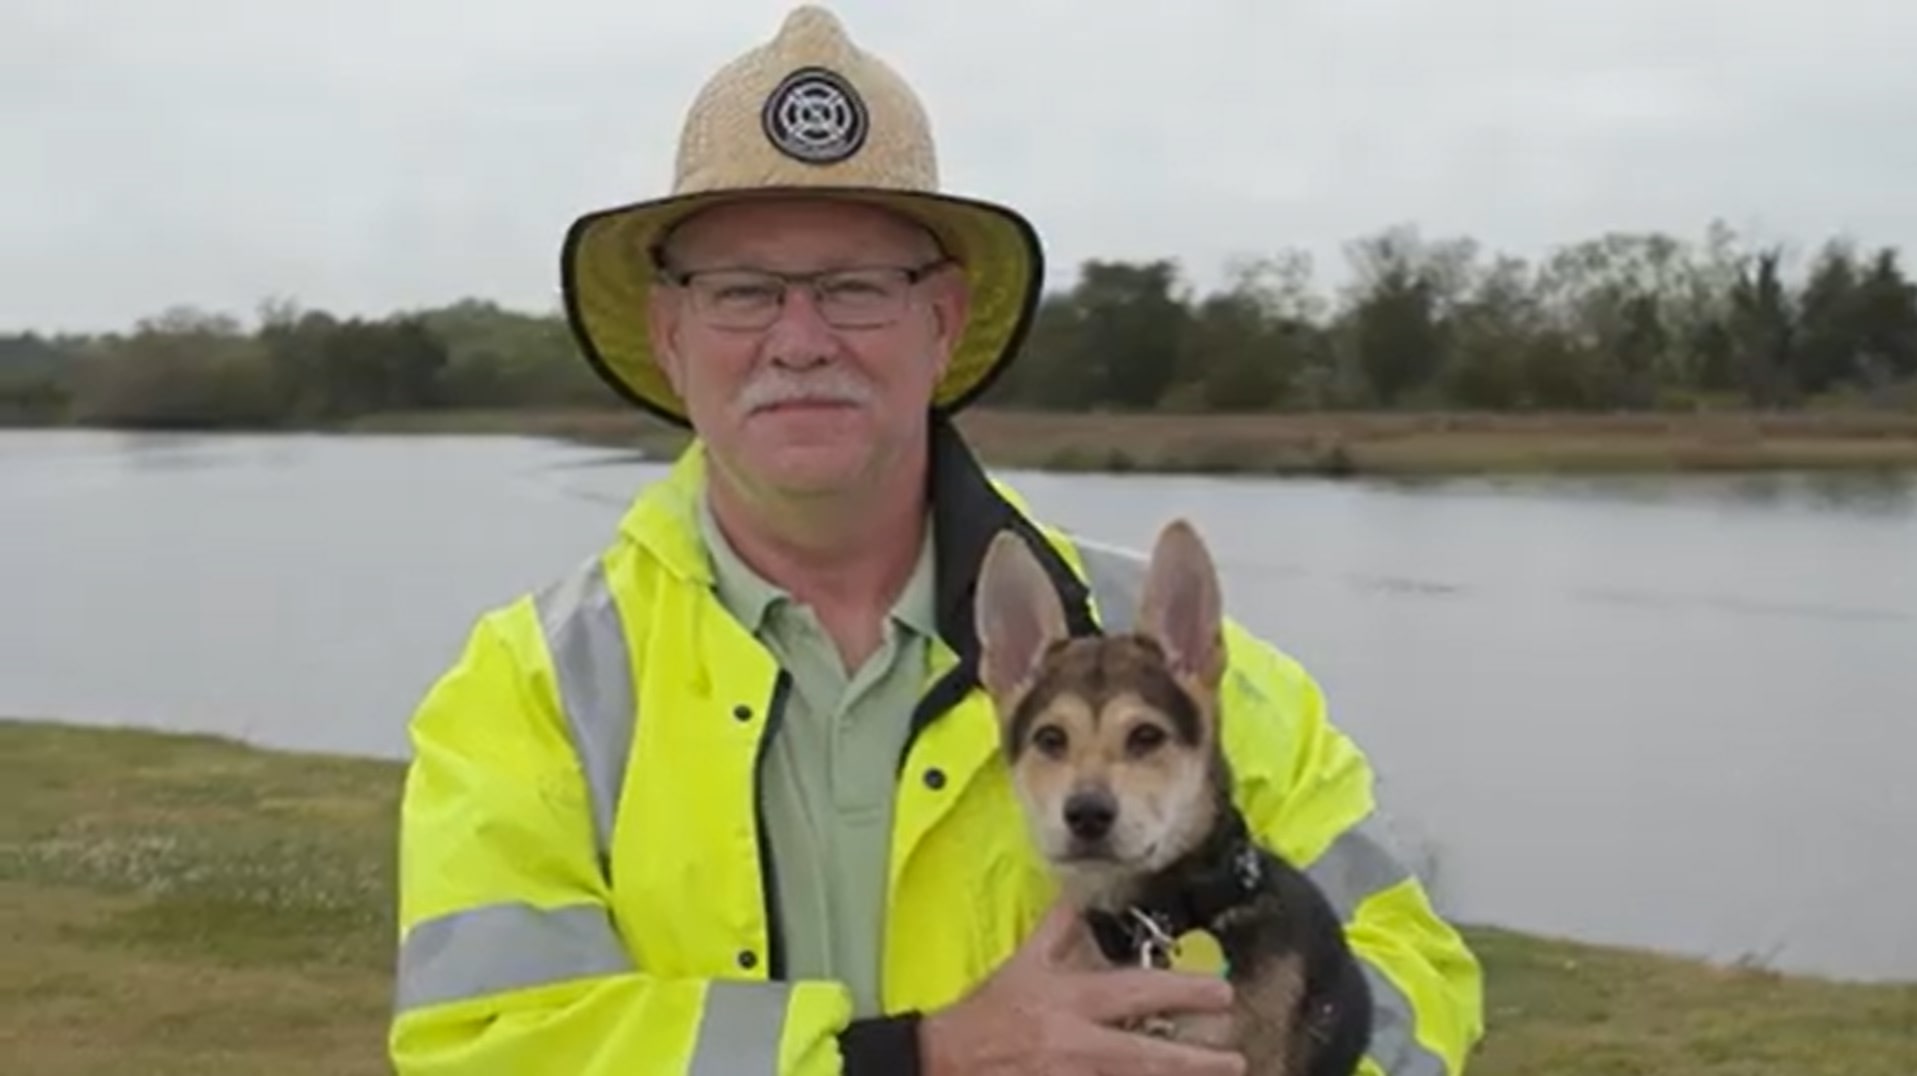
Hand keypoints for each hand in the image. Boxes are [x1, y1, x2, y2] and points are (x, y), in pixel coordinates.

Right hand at [916, 896, 1245, 1075]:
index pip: (1137, 994)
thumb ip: (1057, 931)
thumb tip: (1079, 898)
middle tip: (1235, 1057)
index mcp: (1070, 1001)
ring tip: (1217, 1075)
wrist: (946, 1060)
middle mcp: (1077, 1043)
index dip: (1182, 993)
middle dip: (1196, 1060)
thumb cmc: (989, 1014)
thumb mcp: (1022, 964)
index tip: (1221, 993)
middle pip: (1148, 1055)